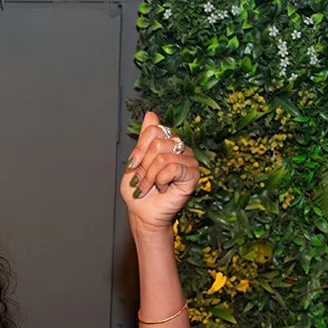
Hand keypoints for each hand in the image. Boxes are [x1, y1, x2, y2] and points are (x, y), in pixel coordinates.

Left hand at [122, 111, 199, 231]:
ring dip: (150, 176)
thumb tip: (151, 114)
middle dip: (144, 166)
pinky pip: (173, 167)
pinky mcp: (193, 174)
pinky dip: (161, 180)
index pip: (153, 130)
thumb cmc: (139, 191)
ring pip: (163, 157)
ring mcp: (189, 160)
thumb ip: (143, 140)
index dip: (140, 150)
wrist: (143, 214)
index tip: (134, 166)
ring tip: (151, 187)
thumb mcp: (135, 162)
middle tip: (143, 181)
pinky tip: (163, 188)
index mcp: (167, 142)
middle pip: (158, 143)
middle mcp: (180, 148)